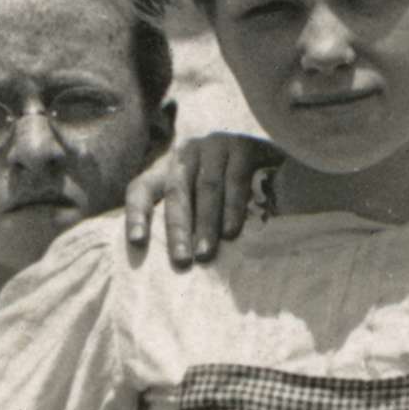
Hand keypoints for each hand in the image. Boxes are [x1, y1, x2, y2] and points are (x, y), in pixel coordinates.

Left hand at [132, 133, 281, 264]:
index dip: (136, 215)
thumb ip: (183, 219)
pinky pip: (235, 180)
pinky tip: (231, 231)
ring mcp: (215, 146)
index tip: (138, 243)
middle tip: (181, 261)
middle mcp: (187, 153)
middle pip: (176, 191)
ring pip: (207, 187)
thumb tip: (163, 263)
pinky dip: (232, 207)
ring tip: (205, 254)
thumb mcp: (197, 200)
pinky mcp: (242, 146)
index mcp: (166, 168)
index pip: (141, 189)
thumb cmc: (227, 191)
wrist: (272, 149)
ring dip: (206, 223)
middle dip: (178, 229)